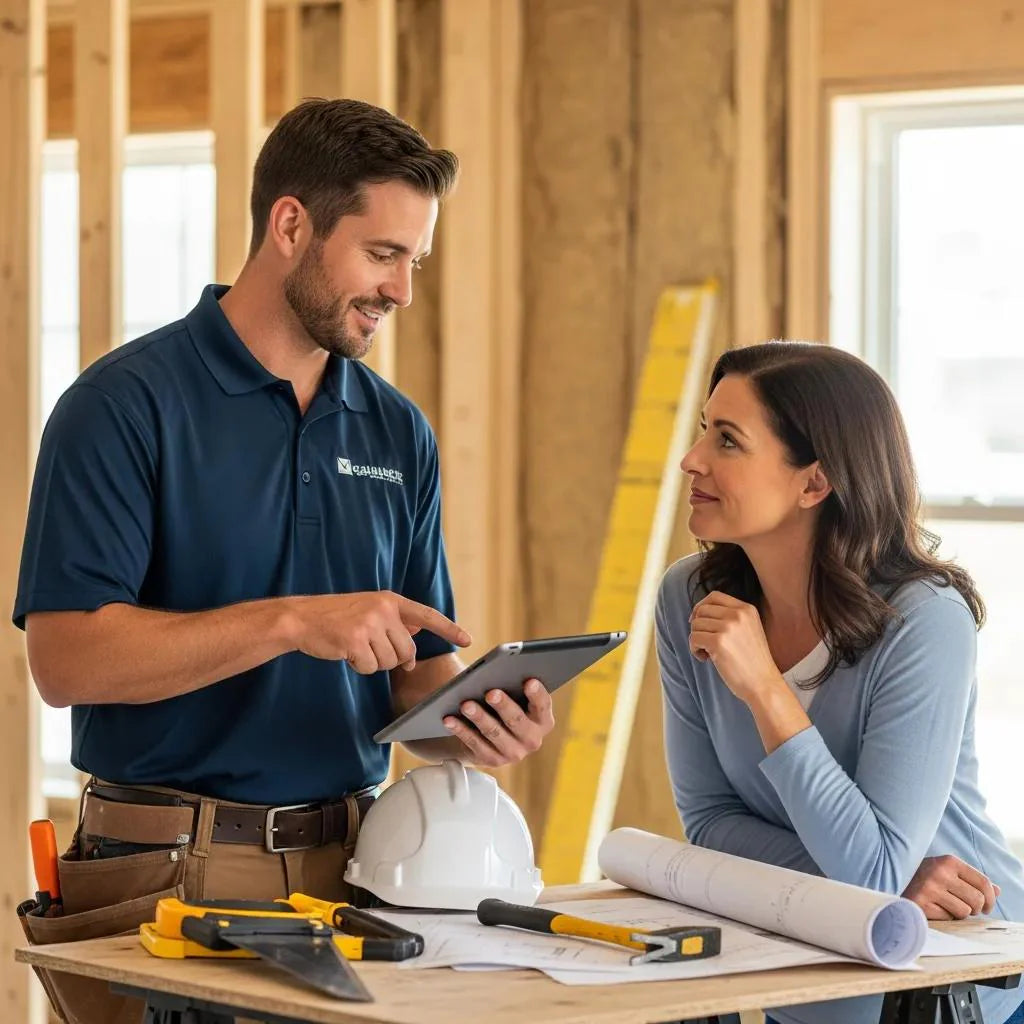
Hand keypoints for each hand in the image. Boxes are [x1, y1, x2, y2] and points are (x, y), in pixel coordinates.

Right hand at [291, 592, 470, 673]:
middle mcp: (383, 610)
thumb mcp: (369, 610)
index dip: (448, 628)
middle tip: (369, 648)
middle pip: (407, 650)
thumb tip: (416, 633)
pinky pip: (369, 668)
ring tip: (354, 646)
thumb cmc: (336, 618)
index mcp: (390, 601)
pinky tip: (345, 653)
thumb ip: (394, 621)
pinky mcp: (355, 641)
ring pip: (389, 662)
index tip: (467, 639)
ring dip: (372, 662)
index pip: (427, 615)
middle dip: (392, 658)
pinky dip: (358, 667)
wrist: (301, 618)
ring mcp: (369, 624)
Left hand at [442, 678, 553, 766]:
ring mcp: (513, 753)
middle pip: (517, 721)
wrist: (490, 736)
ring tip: (466, 704)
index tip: (529, 681)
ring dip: (479, 717)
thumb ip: (514, 687)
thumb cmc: (505, 707)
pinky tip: (450, 719)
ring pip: (494, 733)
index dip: (537, 694)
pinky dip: (461, 730)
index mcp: (543, 720)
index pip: (543, 705)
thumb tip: (499, 672)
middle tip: (491, 693)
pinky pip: (474, 744)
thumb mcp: (515, 697)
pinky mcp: (492, 761)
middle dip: (503, 706)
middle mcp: (532, 740)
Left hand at [689, 591, 783, 701]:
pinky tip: (705, 659)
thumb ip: (731, 618)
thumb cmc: (753, 662)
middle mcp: (738, 614)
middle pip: (702, 610)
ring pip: (695, 625)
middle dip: (698, 626)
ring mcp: (728, 627)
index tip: (697, 620)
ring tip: (708, 653)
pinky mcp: (718, 642)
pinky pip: (693, 638)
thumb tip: (698, 613)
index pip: (714, 596)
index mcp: (747, 609)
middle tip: (705, 642)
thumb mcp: (749, 630)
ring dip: (697, 640)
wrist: (763, 684)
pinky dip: (694, 649)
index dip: (701, 606)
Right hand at [902, 855, 999, 919]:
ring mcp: (929, 887)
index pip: (984, 882)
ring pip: (965, 911)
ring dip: (958, 913)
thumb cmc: (926, 879)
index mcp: (949, 861)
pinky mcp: (921, 902)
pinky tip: (933, 908)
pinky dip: (944, 917)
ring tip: (946, 906)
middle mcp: (939, 871)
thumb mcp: (948, 873)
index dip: (991, 898)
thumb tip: (997, 890)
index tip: (987, 907)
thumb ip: (972, 881)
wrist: (893, 881)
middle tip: (965, 907)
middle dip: (975, 908)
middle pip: (977, 899)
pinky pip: (948, 917)